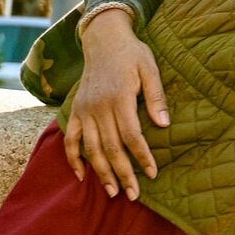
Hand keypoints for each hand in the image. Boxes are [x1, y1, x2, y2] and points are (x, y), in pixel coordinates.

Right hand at [63, 10, 168, 199]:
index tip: (153, 174)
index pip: (132, 135)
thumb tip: (163, 124)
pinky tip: (81, 175)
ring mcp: (84, 110)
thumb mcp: (150, 69)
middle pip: (111, 147)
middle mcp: (99, 107)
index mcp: (120, 98)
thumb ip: (156, 96)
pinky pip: (71, 139)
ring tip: (112, 192)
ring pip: (91, 148)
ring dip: (101, 172)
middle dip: (123, 173)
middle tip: (133, 195)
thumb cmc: (132, 54)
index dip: (142, 157)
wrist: (103, 39)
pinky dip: (73, 158)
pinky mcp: (76, 111)